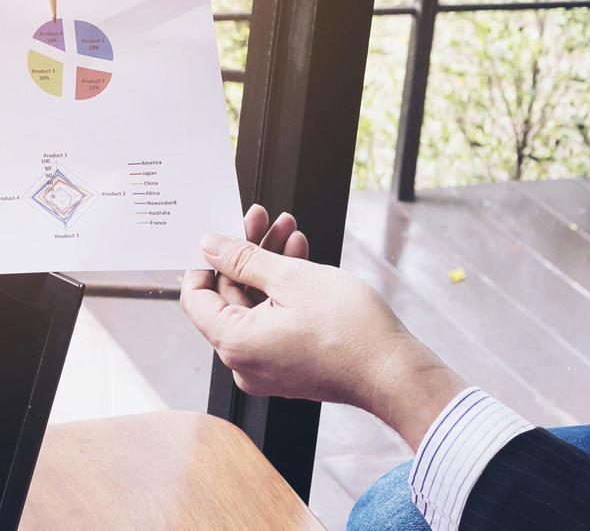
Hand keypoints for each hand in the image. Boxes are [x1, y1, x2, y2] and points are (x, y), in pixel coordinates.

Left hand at [181, 229, 466, 449]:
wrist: (394, 371)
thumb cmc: (349, 329)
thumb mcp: (291, 278)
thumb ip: (243, 259)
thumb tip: (209, 246)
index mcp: (235, 343)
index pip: (196, 297)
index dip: (205, 260)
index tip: (222, 234)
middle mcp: (244, 362)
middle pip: (229, 296)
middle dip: (247, 252)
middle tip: (265, 219)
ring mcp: (267, 367)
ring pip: (255, 305)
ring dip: (269, 265)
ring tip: (289, 229)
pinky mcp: (289, 366)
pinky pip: (273, 321)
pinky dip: (282, 291)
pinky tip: (299, 256)